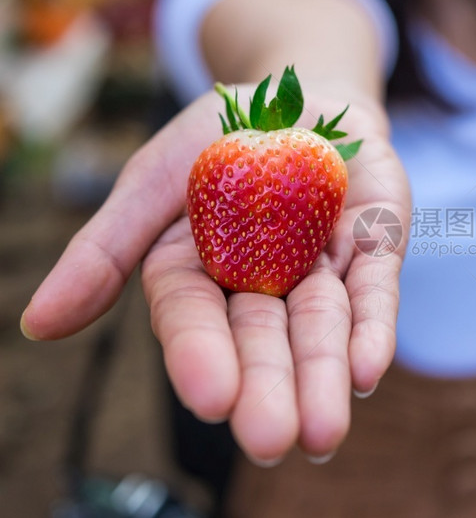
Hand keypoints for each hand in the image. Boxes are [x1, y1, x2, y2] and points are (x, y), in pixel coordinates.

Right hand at [21, 87, 410, 464]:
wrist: (301, 97)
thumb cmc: (219, 139)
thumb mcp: (154, 182)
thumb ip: (107, 250)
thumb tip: (39, 325)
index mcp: (201, 274)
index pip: (196, 321)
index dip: (202, 357)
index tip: (213, 399)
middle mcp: (263, 285)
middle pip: (264, 340)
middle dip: (269, 387)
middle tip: (272, 440)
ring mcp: (322, 269)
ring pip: (322, 327)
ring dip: (323, 375)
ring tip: (324, 431)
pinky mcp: (374, 250)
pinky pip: (374, 291)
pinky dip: (372, 326)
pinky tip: (368, 368)